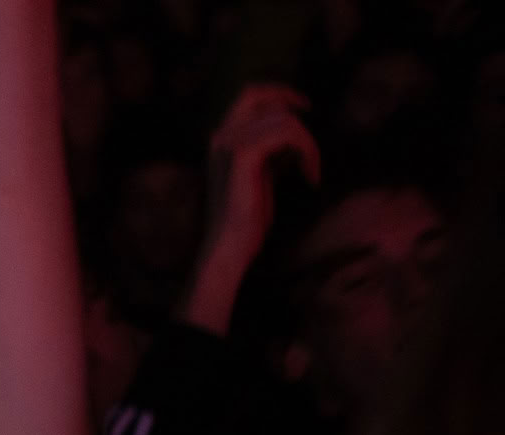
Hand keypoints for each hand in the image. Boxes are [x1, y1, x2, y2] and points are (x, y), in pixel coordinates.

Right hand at [201, 83, 318, 271]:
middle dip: (291, 105)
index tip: (303, 106)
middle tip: (311, 119)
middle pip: (261, 97)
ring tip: (312, 169)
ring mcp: (229, 144)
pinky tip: (310, 176)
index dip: (278, 93)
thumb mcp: (260, 172)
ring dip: (308, 142)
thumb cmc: (248, 215)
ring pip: (283, 119)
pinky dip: (308, 151)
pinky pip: (287, 134)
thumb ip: (268, 146)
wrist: (231, 244)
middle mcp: (220, 136)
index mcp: (221, 139)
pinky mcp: (243, 155)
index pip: (248, 95)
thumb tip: (292, 123)